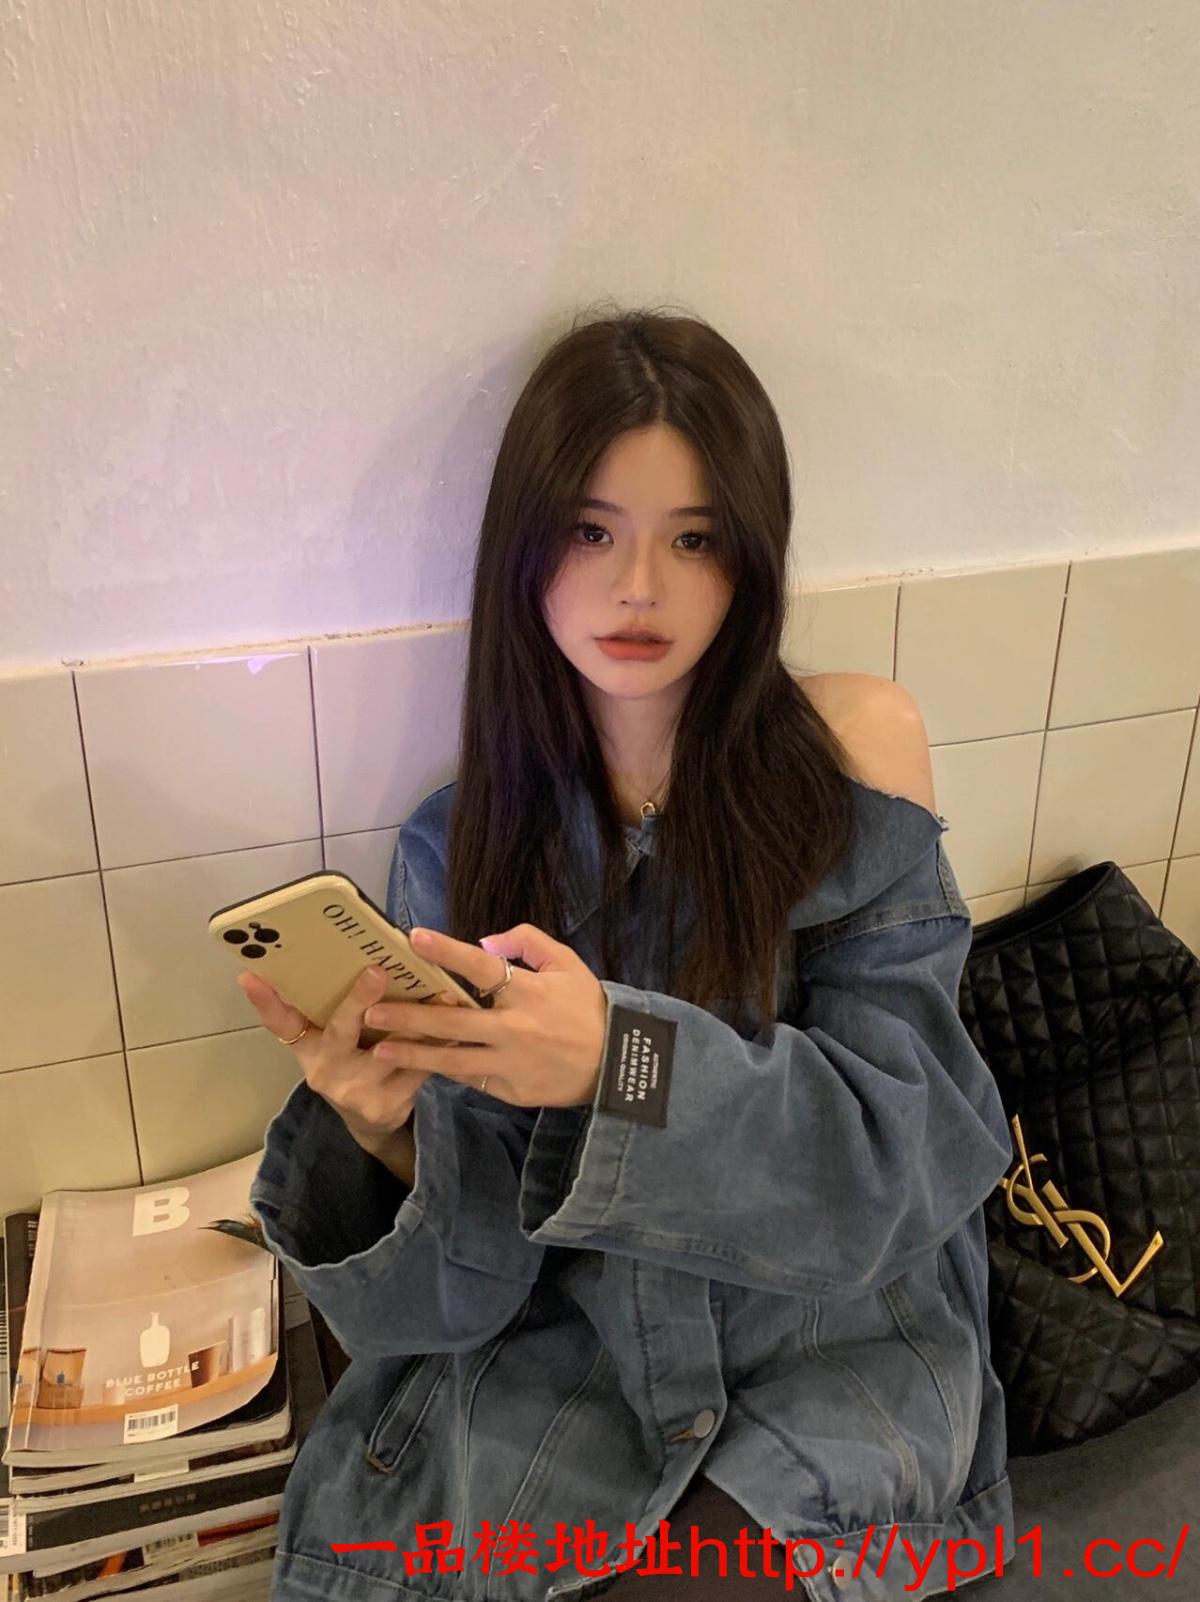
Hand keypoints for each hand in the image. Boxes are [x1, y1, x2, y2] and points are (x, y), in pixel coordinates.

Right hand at [236, 965, 461, 1159]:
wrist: (371, 1122)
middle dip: (360, 999)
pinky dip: (438, 1046)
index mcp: (308, 1048)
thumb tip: (351, 954)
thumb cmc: (354, 1063)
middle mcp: (326, 1070)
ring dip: (419, 1021)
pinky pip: (418, 1068)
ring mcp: (356, 1091)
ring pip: (392, 1048)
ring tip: (443, 995)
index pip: (280, 1023)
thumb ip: (334, 1009)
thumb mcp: (333, 1040)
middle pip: (341, 1030)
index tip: (251, 976)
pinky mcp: (387, 1105)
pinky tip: (456, 1027)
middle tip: (376, 971)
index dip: (264, 1001)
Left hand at [363, 925, 607, 1109]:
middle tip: (370, 1012)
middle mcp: (515, 1028)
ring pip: (453, 1061)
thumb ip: (528, 942)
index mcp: (529, 991)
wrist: (617, 1063)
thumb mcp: (567, 964)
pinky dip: (447, 1072)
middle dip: (409, 1016)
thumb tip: (485, 942)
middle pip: (453, 1022)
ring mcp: (512, 1064)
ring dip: (413, 1054)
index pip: (482, 967)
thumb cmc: (587, 1007)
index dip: (447, 951)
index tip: (414, 938)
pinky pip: (473, 1080)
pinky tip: (417, 1067)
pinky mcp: (511, 1091)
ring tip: (378, 1050)